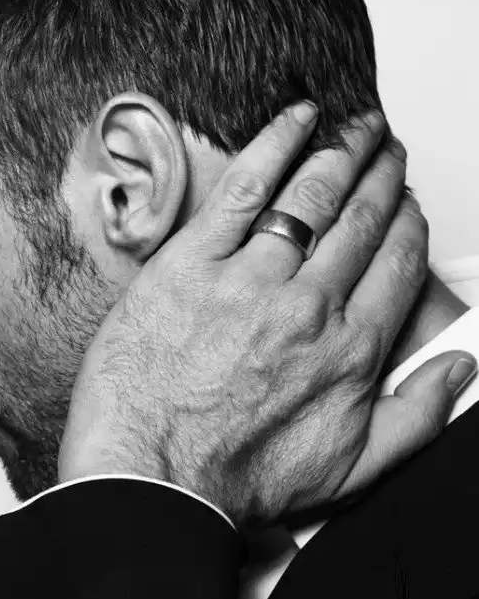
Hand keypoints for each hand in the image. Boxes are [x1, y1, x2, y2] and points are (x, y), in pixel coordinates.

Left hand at [58, 103, 475, 525]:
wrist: (150, 478)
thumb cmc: (236, 479)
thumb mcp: (350, 472)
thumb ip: (415, 418)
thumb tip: (458, 370)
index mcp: (349, 350)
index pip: (397, 265)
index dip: (408, 225)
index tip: (407, 206)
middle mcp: (308, 305)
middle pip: (361, 222)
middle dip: (382, 177)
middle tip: (389, 150)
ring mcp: (250, 277)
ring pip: (312, 197)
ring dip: (343, 153)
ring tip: (356, 129)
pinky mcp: (193, 261)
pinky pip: (245, 187)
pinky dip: (276, 143)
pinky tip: (298, 119)